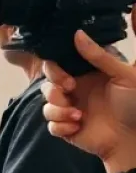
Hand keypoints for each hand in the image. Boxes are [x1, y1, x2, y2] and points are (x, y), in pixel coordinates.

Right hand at [42, 22, 135, 172]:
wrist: (135, 139)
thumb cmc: (135, 104)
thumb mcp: (124, 74)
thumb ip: (100, 55)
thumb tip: (77, 33)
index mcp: (86, 74)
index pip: (59, 64)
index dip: (55, 68)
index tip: (68, 76)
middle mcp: (75, 90)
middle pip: (46, 82)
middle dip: (53, 88)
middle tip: (70, 91)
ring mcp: (69, 109)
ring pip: (46, 104)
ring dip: (58, 109)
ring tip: (78, 115)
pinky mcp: (66, 127)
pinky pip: (50, 124)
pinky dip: (62, 125)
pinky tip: (78, 127)